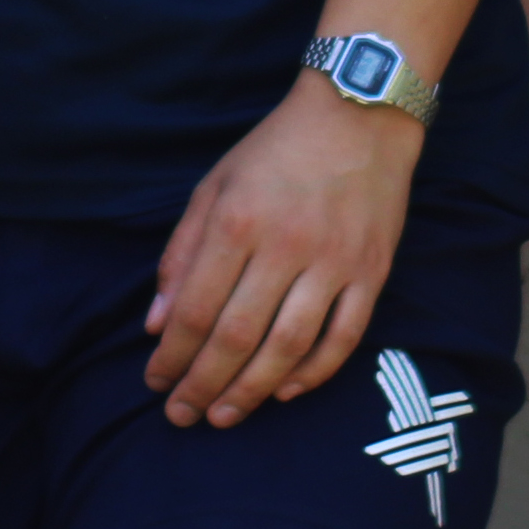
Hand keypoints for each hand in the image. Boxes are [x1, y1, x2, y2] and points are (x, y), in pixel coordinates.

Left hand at [145, 70, 421, 425]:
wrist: (361, 112)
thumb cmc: (276, 150)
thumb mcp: (214, 186)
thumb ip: (182, 253)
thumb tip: (157, 324)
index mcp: (238, 220)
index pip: (196, 307)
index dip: (172, 355)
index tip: (155, 382)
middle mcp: (286, 245)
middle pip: (237, 336)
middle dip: (203, 384)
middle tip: (182, 416)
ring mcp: (335, 261)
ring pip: (289, 346)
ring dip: (252, 390)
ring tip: (224, 416)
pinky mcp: (373, 271)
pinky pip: (345, 337)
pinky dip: (315, 372)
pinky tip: (285, 392)